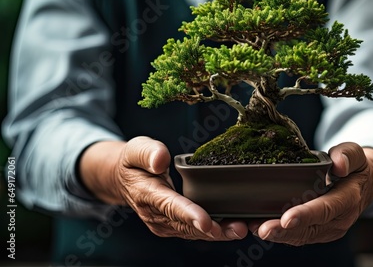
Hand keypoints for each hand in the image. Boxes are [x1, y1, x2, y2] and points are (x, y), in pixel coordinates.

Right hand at [79, 136, 247, 240]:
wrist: (122, 180)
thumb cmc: (133, 162)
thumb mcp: (135, 149)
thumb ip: (148, 152)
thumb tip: (161, 160)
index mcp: (146, 193)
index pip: (169, 205)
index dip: (188, 214)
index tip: (205, 222)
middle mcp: (155, 214)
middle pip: (186, 225)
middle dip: (213, 229)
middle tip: (238, 228)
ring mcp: (164, 223)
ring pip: (192, 231)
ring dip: (217, 233)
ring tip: (240, 229)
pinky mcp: (172, 226)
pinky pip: (193, 231)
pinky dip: (213, 231)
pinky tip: (232, 228)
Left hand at [248, 142, 372, 245]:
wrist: (363, 185)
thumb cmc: (356, 167)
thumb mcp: (357, 154)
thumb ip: (348, 155)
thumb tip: (339, 165)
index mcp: (349, 199)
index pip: (326, 208)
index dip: (306, 214)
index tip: (286, 218)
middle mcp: (339, 220)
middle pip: (309, 228)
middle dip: (284, 231)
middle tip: (262, 229)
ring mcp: (328, 229)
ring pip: (301, 236)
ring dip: (279, 235)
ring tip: (256, 229)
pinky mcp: (318, 231)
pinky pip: (298, 235)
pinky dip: (280, 233)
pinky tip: (259, 227)